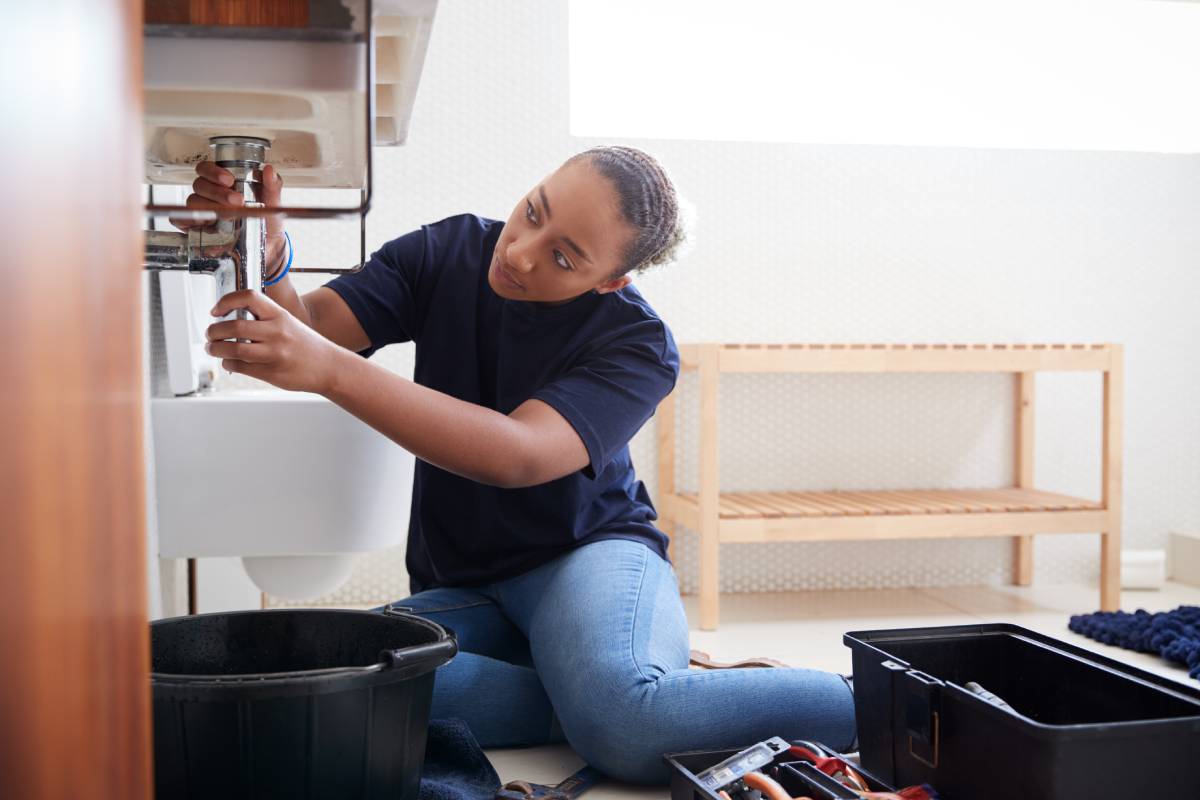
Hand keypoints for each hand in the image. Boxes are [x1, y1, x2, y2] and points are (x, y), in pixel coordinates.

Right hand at [171, 160, 286, 270]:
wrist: (269, 248)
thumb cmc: (266, 221)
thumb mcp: (273, 203)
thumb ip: (272, 186)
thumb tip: (269, 170)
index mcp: (223, 183)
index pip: (206, 169)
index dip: (213, 171)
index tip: (229, 180)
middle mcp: (209, 195)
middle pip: (200, 184)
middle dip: (218, 192)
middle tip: (237, 201)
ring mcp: (202, 212)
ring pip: (193, 201)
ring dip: (209, 206)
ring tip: (231, 215)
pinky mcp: (196, 229)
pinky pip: (181, 219)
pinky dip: (188, 219)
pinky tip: (205, 223)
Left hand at [206, 290, 341, 393]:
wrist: (329, 367)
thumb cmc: (306, 345)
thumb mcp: (288, 323)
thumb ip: (264, 319)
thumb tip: (230, 319)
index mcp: (280, 315)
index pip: (249, 298)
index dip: (227, 301)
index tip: (216, 310)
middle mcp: (277, 332)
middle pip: (234, 327)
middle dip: (214, 331)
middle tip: (211, 334)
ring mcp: (274, 354)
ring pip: (233, 350)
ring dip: (216, 349)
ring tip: (214, 348)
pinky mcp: (271, 372)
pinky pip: (240, 367)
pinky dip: (228, 363)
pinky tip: (230, 361)